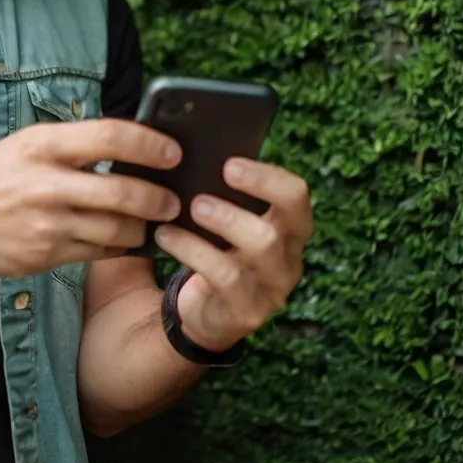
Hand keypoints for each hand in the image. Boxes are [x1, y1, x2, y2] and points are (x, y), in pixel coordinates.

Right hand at [0, 119, 181, 277]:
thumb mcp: (28, 143)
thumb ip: (75, 145)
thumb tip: (132, 147)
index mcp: (44, 145)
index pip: (111, 137)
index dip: (150, 144)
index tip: (173, 152)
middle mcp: (48, 182)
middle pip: (122, 192)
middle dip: (158, 199)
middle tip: (174, 201)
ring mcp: (48, 223)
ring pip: (116, 229)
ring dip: (144, 228)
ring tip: (154, 223)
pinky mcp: (46, 254)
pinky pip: (98, 253)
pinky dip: (120, 247)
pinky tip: (128, 241)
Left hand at [154, 159, 311, 352]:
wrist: (198, 314)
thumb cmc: (213, 252)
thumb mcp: (223, 223)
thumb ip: (220, 194)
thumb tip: (187, 148)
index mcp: (287, 229)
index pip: (297, 195)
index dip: (269, 177)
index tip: (229, 163)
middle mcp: (289, 258)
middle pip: (294, 219)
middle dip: (256, 191)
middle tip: (212, 180)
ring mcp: (272, 288)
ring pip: (262, 246)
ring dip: (224, 220)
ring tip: (191, 208)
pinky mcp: (248, 312)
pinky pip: (225, 276)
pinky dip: (192, 250)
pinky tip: (166, 235)